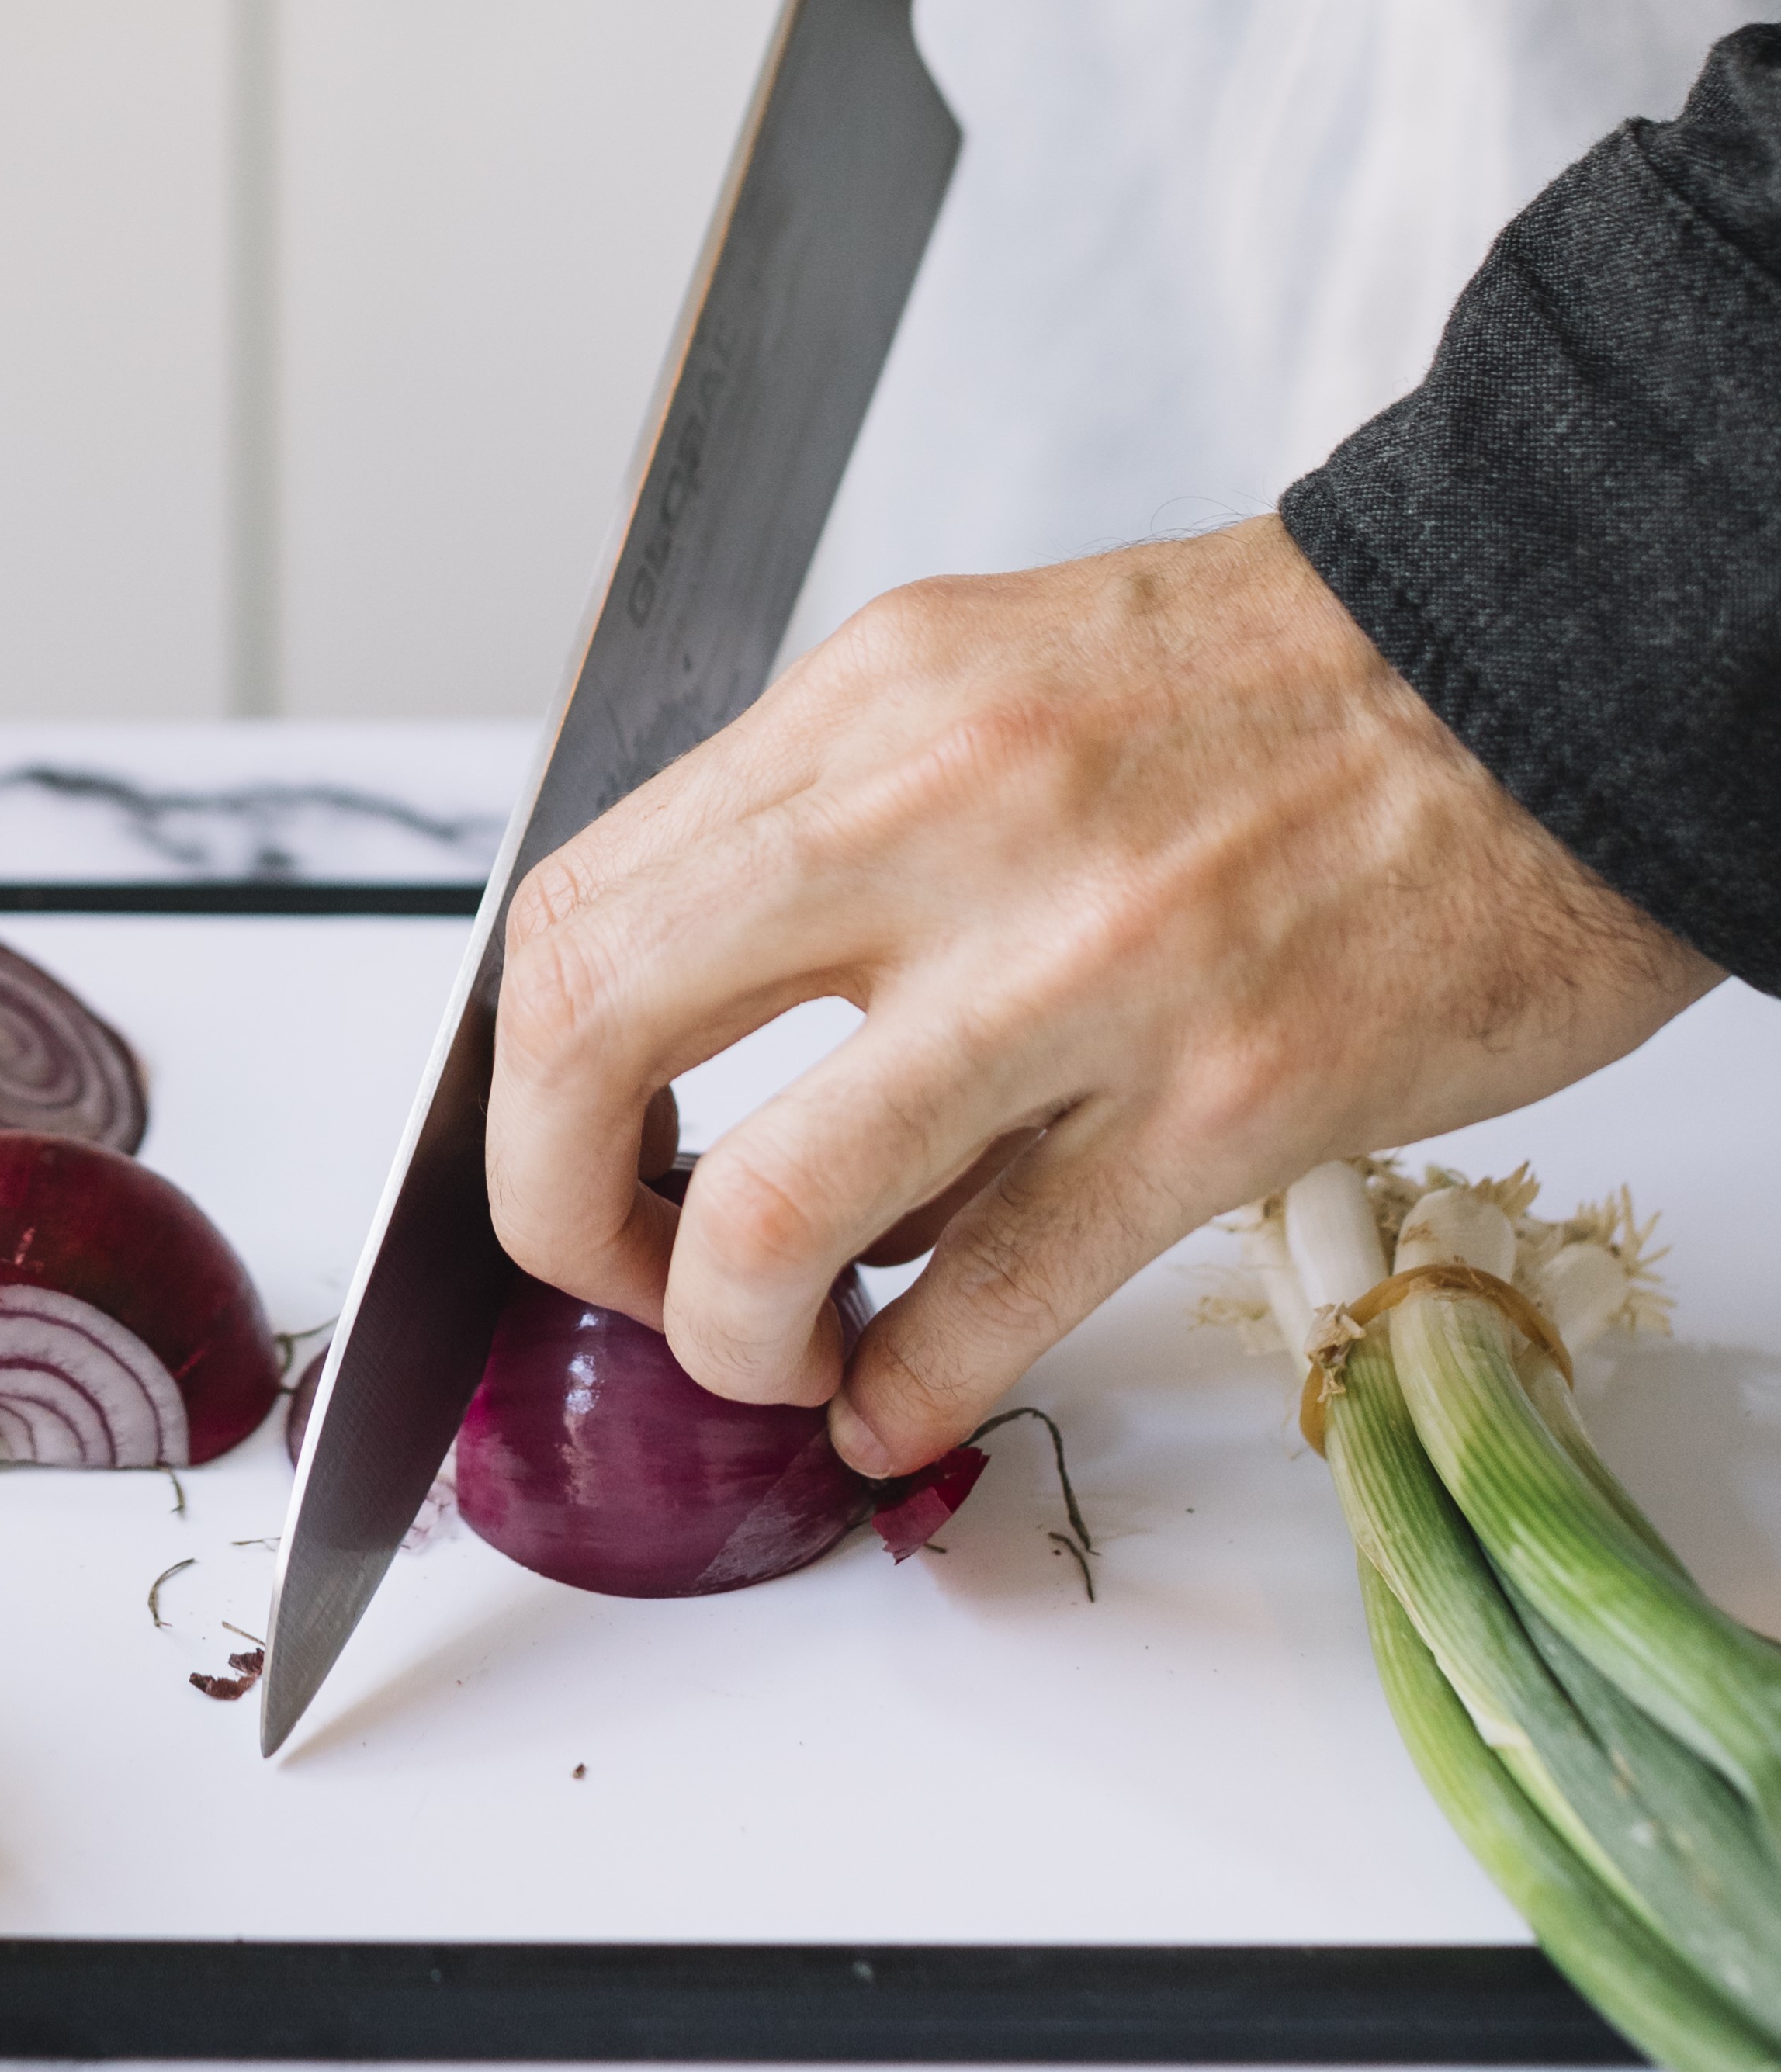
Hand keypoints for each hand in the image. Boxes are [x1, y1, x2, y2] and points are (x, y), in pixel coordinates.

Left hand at [484, 522, 1717, 1473]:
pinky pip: (996, 1297)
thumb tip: (701, 1061)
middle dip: (556, 1208)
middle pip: (598, 1034)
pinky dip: (906, 1389)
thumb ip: (829, 853)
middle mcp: (941, 814)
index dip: (527, 1075)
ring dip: (725, 1332)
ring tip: (765, 1356)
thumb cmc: (1265, 689)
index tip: (569, 1147)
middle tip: (620, 1272)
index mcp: (869, 707)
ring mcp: (1082, 967)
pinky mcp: (1228, 1103)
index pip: (576, 908)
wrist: (1545, 664)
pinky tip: (892, 1408)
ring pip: (776, 1206)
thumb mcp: (985, 688)